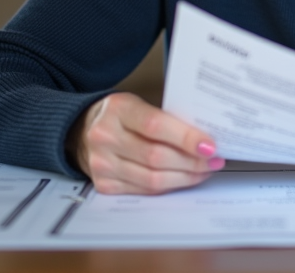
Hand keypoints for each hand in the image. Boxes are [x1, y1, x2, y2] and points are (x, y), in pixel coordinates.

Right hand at [67, 92, 224, 194]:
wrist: (80, 129)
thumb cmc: (119, 115)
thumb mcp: (138, 104)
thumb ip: (166, 118)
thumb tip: (204, 136)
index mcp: (118, 109)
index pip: (156, 125)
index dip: (186, 138)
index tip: (210, 145)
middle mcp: (106, 137)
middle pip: (157, 157)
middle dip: (192, 161)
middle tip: (215, 159)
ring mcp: (102, 164)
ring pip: (152, 179)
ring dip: (185, 177)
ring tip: (205, 170)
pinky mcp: (104, 184)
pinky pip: (144, 190)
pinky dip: (169, 186)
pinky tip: (184, 178)